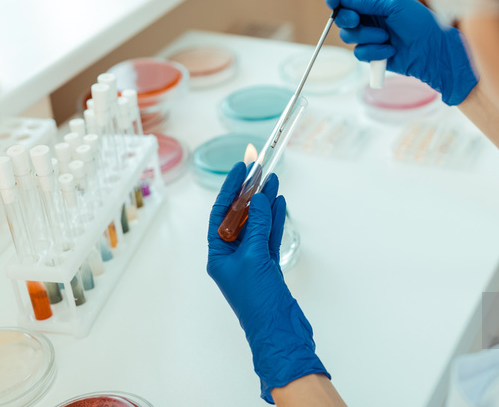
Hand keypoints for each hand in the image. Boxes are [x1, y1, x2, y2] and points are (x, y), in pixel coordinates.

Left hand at [207, 163, 328, 403]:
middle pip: (239, 217)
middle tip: (260, 170)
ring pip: (257, 225)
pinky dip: (275, 221)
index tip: (241, 168)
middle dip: (250, 194)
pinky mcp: (268, 267)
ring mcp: (251, 261)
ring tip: (273, 181)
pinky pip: (269, 237)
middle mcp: (232, 256)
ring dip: (265, 203)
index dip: (230, 189)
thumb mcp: (255, 258)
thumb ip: (256, 226)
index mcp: (219, 255)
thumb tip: (257, 199)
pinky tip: (280, 204)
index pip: (221, 214)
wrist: (279, 330)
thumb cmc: (259, 300)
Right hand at [326, 0, 477, 104]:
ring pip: (348, 36)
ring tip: (386, 37)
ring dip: (367, 36)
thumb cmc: (419, 23)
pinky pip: (359, 53)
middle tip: (356, 20)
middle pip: (342, 17)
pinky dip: (374, 52)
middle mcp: (369, 17)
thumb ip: (366, 1)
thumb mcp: (393, 4)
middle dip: (347, 19)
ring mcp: (369, 36)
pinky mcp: (371, 53)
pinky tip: (390, 50)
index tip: (333, 1)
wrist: (431, 51)